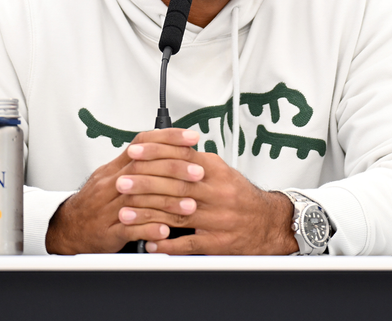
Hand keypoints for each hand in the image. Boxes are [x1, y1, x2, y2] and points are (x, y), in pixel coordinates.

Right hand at [44, 129, 200, 253]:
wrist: (67, 228)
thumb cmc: (95, 203)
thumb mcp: (112, 176)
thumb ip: (137, 163)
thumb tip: (167, 145)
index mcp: (113, 169)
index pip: (141, 144)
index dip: (168, 138)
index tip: (191, 138)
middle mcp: (110, 185)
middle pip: (143, 169)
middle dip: (174, 169)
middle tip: (197, 173)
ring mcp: (108, 209)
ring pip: (139, 200)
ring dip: (168, 202)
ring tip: (190, 205)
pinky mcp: (108, 232)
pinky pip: (130, 230)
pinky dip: (149, 229)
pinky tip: (165, 230)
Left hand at [117, 130, 297, 254]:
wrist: (268, 223)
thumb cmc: (240, 197)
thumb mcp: (221, 171)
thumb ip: (195, 160)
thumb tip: (167, 145)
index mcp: (217, 171)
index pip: (183, 157)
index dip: (156, 153)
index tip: (134, 152)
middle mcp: (218, 193)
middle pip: (176, 185)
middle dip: (145, 183)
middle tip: (122, 182)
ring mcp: (218, 219)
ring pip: (177, 214)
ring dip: (148, 214)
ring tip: (126, 212)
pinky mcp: (217, 242)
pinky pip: (188, 243)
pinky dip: (166, 244)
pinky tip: (149, 241)